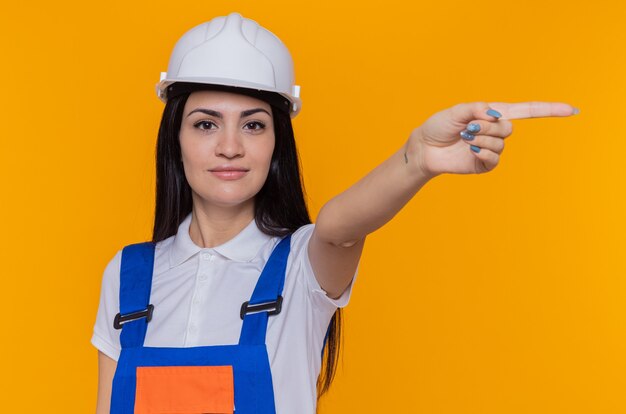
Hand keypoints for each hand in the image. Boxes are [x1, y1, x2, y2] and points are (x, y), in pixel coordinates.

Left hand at [406, 102, 578, 176]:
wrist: (425, 148)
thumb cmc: (439, 126)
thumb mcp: (456, 111)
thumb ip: (476, 109)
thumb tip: (493, 115)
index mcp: (493, 114)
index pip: (527, 111)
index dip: (549, 110)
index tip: (572, 110)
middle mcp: (495, 131)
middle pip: (509, 128)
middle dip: (489, 127)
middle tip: (469, 128)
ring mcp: (491, 148)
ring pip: (501, 143)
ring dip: (483, 139)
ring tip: (465, 138)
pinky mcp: (484, 164)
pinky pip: (494, 158)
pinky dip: (484, 152)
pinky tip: (471, 150)